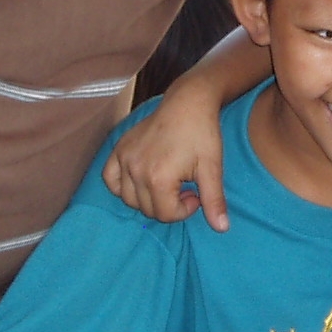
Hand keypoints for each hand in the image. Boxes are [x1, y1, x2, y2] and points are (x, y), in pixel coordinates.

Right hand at [102, 77, 229, 230]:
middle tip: (184, 187)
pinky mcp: (118, 149)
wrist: (188, 102)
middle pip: (148, 209)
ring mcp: (124, 159)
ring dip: (148, 198)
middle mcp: (136, 170)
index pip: (165, 214)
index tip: (195, 193)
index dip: (184, 210)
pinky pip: (110, 179)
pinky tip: (141, 179)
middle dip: (168, 205)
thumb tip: (222, 229)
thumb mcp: (212, 168)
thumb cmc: (202, 134)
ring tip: (167, 182)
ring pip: (129, 199)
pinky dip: (122, 186)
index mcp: (158, 178)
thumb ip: (213, 201)